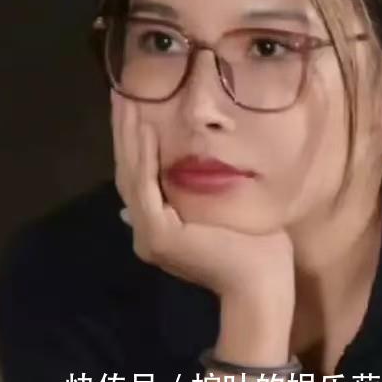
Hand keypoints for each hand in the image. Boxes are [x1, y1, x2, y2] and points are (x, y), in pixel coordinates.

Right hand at [111, 92, 294, 304]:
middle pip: (128, 172)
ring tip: (128, 102)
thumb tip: (169, 178)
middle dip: (123, 132)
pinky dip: (144, 155)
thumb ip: (195, 197)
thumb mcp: (220, 213)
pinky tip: (144, 128)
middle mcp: (143, 231)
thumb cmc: (255, 252)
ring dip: (128, 136)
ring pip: (132, 174)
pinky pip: (146, 185)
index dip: (131, 143)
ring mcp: (147, 233)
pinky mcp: (158, 233)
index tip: (131, 110)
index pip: (138, 178)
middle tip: (119, 95)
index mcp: (156, 230)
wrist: (262, 286)